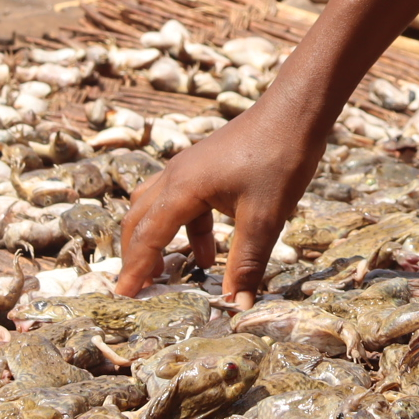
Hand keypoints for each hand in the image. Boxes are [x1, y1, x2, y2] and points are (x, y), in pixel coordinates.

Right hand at [114, 94, 330, 305]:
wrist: (296, 111)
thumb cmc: (279, 159)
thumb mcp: (265, 218)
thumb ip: (247, 263)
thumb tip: (238, 306)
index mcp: (182, 187)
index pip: (147, 237)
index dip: (134, 270)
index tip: (123, 297)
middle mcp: (176, 175)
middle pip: (139, 219)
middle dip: (136, 255)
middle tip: (138, 288)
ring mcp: (189, 167)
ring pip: (157, 208)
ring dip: (157, 239)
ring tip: (167, 271)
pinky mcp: (204, 165)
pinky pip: (181, 200)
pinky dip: (186, 228)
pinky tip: (208, 251)